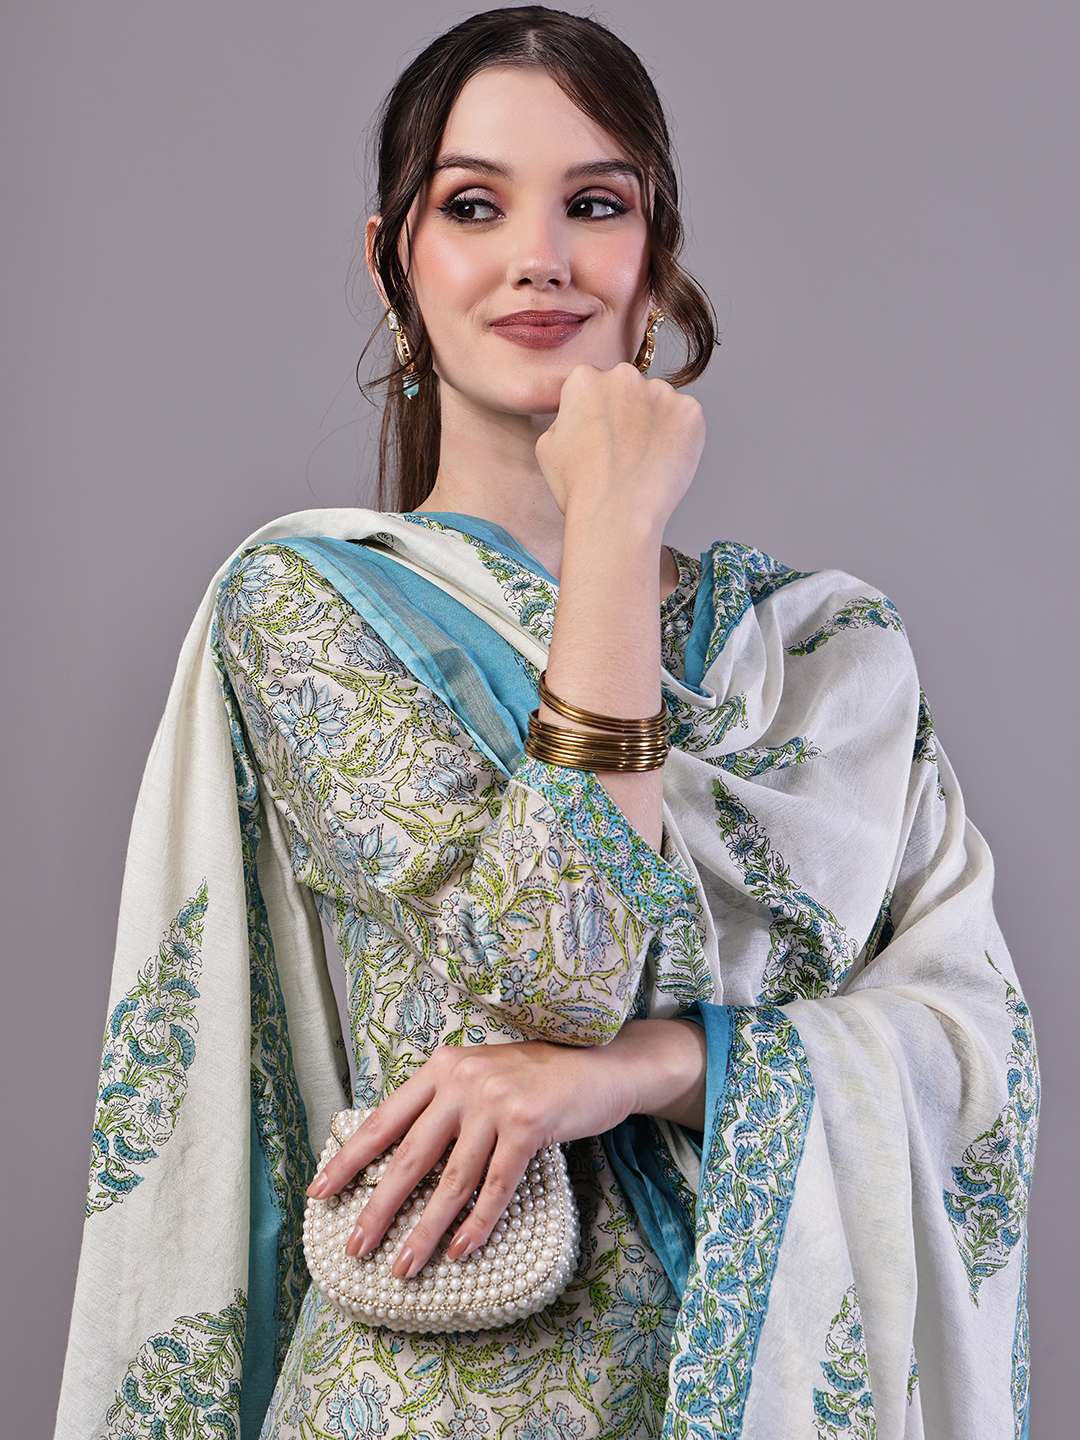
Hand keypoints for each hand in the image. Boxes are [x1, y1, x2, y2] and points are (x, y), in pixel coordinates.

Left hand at [304, 1038, 634, 1278]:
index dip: (349, 1159)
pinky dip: (477, 1223)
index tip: (319, 1192)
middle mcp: (463, 1080)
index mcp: (441, 1068)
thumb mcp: (479, 1076)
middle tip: (356, 1247)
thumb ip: (442, 1104)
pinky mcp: (529, 1124)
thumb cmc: (535, 1078)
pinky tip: (458, 1251)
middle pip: (410, 1156)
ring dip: (425, 1230)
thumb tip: (396, 1157)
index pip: (384, 1119)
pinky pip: (496, 1186)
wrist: (598, 1066)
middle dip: (380, 1207)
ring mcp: (496, 1101)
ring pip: (452, 1180)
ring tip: (403, 1267)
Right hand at [533, 360, 704, 527]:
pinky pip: (686, 419)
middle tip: (623, 451)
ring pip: (659, 403)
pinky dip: (680, 437)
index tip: (600, 437)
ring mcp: (661, 392)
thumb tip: (579, 417)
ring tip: (644, 461)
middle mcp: (624, 376)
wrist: (617, 514)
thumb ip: (565, 419)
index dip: (597, 415)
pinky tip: (663, 462)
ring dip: (654, 424)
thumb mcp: (547, 446)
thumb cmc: (579, 487)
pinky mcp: (690, 412)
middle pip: (628, 389)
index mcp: (585, 380)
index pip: (593, 386)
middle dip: (627, 413)